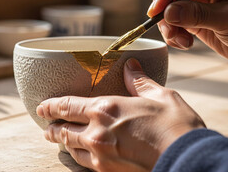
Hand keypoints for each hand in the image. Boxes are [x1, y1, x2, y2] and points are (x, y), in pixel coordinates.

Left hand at [37, 58, 204, 171]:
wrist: (186, 160)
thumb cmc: (176, 126)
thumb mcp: (160, 96)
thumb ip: (140, 82)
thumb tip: (130, 66)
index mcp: (106, 108)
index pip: (66, 106)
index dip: (50, 106)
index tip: (41, 106)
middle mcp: (97, 133)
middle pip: (62, 131)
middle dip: (51, 127)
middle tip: (46, 125)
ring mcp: (100, 156)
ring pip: (70, 149)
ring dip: (63, 142)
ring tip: (60, 138)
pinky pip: (83, 164)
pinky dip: (78, 156)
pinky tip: (81, 153)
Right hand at [148, 0, 227, 86]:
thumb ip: (197, 15)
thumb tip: (168, 13)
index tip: (156, 11)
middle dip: (164, 9)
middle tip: (166, 27)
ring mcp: (198, 1)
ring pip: (167, 7)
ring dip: (168, 26)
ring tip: (181, 41)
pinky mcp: (194, 17)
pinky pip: (172, 22)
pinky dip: (173, 34)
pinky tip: (186, 43)